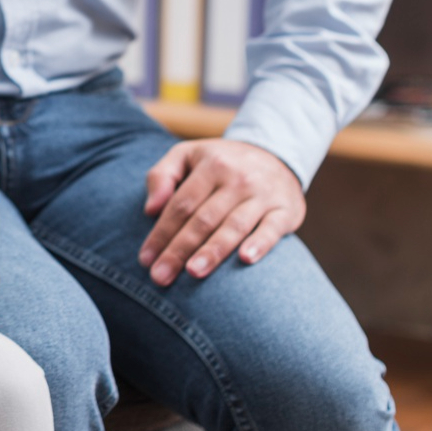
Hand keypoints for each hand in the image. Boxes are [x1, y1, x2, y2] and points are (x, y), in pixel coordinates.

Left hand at [139, 138, 304, 285]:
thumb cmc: (220, 163)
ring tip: (193, 272)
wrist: (276, 154)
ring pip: (234, 226)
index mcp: (210, 165)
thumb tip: (150, 210)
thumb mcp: (187, 155)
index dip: (161, 232)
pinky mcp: (286, 210)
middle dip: (179, 250)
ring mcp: (263, 194)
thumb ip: (162, 176)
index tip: (145, 259)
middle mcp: (237, 179)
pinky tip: (246, 259)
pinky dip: (261, 243)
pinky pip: (272, 228)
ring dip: (213, 251)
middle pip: (203, 219)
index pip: (181, 204)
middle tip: (161, 276)